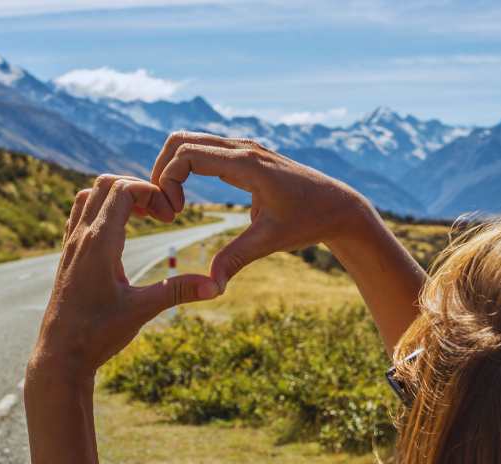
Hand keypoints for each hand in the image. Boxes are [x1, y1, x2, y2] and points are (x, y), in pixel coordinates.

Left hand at [28, 176, 219, 381]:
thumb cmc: (98, 333)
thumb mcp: (142, 310)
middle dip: (137, 188)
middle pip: (104, 184)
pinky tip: (120, 233)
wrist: (61, 355)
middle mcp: (81, 237)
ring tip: (142, 217)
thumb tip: (216, 286)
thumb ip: (178, 292)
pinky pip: (80, 215)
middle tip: (159, 214)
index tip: (170, 217)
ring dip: (116, 196)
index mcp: (99, 243)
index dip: (151, 192)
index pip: (123, 189)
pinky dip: (101, 210)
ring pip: (88, 196)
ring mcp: (71, 245)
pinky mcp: (67, 256)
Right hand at [151, 132, 374, 289]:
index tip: (174, 214)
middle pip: (181, 140)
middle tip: (165, 207)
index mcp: (247, 164)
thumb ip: (236, 258)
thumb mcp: (270, 241)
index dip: (169, 181)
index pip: (187, 155)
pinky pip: (205, 149)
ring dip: (172, 168)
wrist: (338, 207)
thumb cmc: (308, 221)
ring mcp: (245, 148)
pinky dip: (186, 167)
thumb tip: (211, 286)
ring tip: (173, 204)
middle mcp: (243, 148)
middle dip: (162, 171)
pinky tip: (188, 197)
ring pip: (191, 141)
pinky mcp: (246, 155)